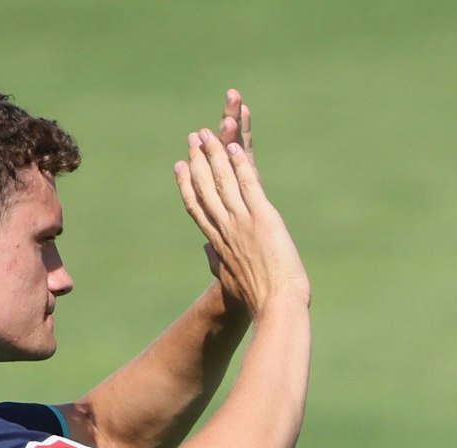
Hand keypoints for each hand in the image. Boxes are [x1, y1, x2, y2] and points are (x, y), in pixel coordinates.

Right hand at [175, 127, 309, 313]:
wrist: (276, 305)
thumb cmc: (258, 300)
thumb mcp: (231, 280)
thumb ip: (219, 264)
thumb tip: (210, 256)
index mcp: (218, 243)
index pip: (196, 208)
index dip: (187, 185)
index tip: (180, 167)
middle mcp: (226, 228)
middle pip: (205, 188)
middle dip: (198, 161)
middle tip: (192, 139)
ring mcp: (242, 221)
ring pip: (223, 181)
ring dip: (214, 154)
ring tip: (207, 133)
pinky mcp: (263, 217)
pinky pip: (248, 184)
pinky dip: (239, 163)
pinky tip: (233, 146)